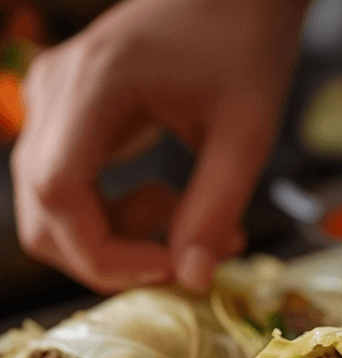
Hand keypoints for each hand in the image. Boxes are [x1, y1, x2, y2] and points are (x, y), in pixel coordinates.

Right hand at [11, 0, 306, 292]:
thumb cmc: (245, 45)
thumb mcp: (246, 133)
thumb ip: (216, 208)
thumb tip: (192, 279)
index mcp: (93, 85)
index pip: (57, 193)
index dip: (106, 253)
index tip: (170, 269)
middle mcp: (55, 93)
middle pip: (45, 215)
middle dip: (113, 259)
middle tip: (182, 258)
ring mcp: (56, 104)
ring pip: (54, 211)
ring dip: (119, 241)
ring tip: (186, 221)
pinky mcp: (71, 118)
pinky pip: (72, 191)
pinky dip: (117, 219)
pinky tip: (168, 204)